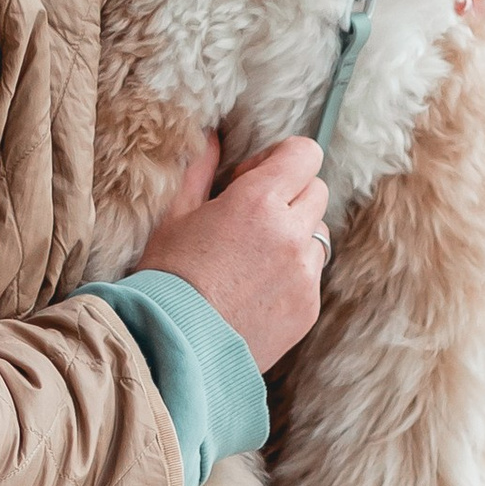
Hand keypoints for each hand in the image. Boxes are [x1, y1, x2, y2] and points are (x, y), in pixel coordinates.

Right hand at [133, 134, 328, 371]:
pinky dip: (292, 274)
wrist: (174, 347)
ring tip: (253, 257)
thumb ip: (200, 170)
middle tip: (251, 217)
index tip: (255, 177)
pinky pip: (312, 275)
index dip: (282, 159)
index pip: (305, 153)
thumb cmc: (167, 278)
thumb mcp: (174, 216)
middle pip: (316, 190)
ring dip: (295, 235)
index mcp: (258, 201)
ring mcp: (305, 273)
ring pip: (318, 234)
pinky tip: (255, 289)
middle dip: (289, 195)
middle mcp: (291, 233)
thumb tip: (212, 138)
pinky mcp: (309, 307)